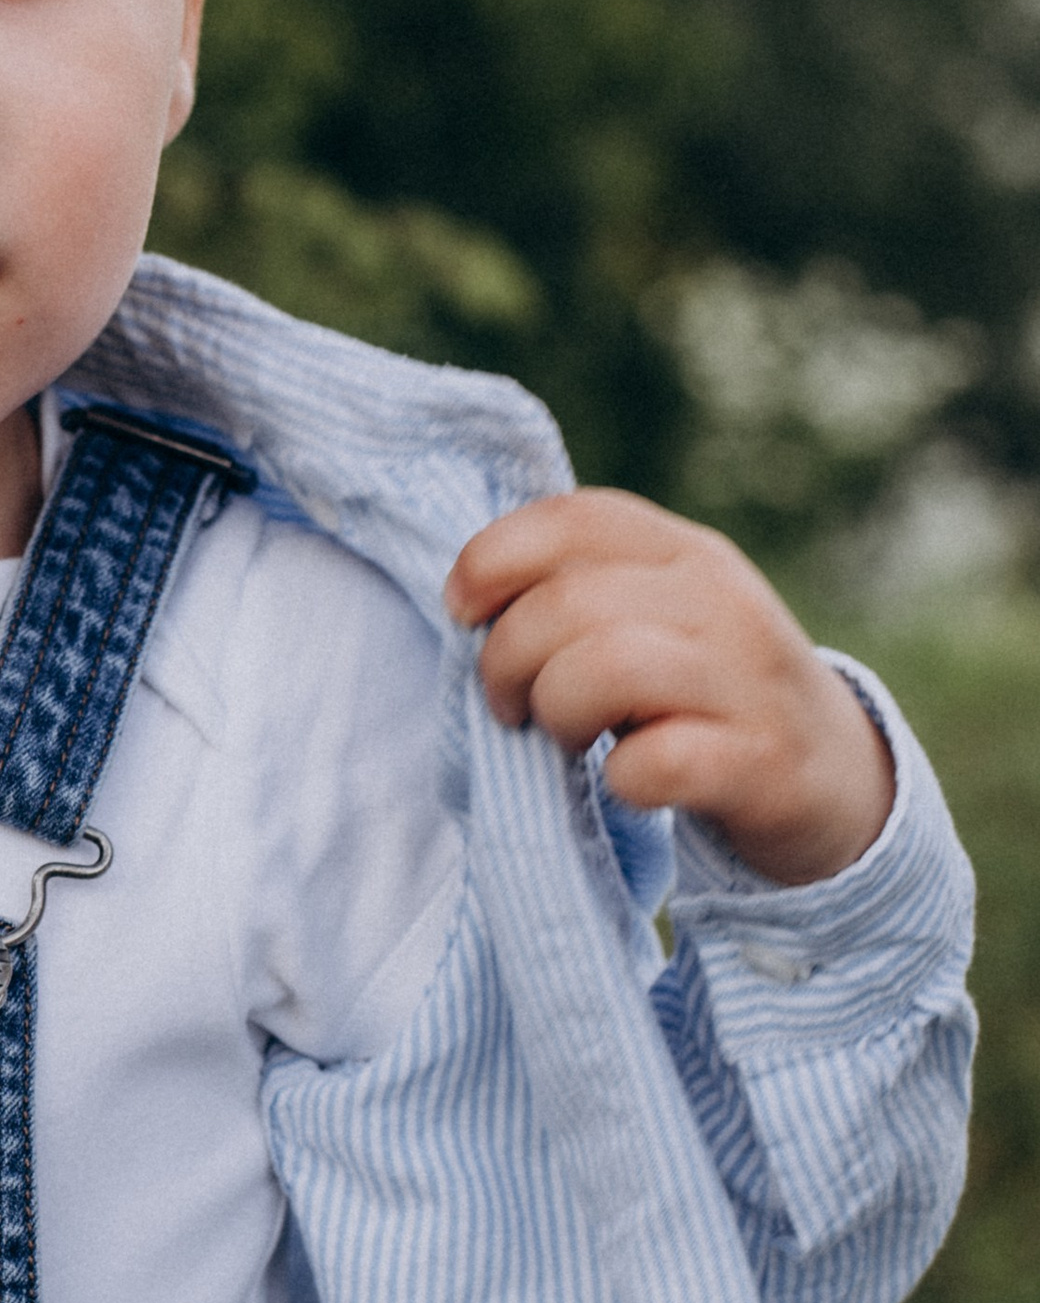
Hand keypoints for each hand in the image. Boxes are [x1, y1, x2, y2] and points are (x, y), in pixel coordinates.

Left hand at [444, 493, 892, 886]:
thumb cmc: (707, 700)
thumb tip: (467, 600)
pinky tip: (625, 783)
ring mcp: (748, 682)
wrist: (837, 782)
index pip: (574, 518)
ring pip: (607, 666)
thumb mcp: (660, 620)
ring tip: (565, 740)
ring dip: (556, 711)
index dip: (492, 561)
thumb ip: (582, 594)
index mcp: (686, 554)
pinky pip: (657, 760)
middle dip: (506, 662)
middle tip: (513, 707)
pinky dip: (620, 779)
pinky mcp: (761, 765)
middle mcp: (722, 602)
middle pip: (568, 603)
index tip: (465, 616)